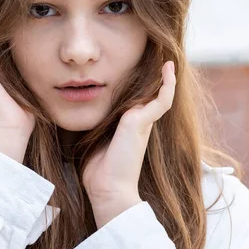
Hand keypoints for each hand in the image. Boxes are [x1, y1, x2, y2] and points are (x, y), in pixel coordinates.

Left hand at [83, 61, 175, 227]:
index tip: (143, 73)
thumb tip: (80, 116)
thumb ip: (95, 128)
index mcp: (130, 128)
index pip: (140, 103)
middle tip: (161, 60)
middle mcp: (139, 124)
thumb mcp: (95, 142)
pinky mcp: (142, 122)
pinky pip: (162, 99)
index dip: (145, 89)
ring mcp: (143, 123)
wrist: (108, 189)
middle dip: (158, 79)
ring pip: (160, 95)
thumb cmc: (99, 171)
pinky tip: (168, 68)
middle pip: (152, 96)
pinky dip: (167, 84)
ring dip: (165, 78)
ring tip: (168, 59)